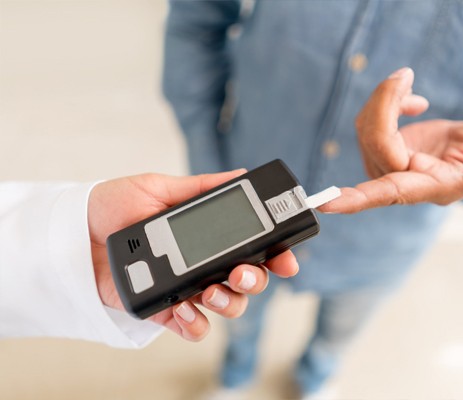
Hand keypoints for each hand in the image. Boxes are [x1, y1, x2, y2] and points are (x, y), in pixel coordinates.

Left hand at [87, 171, 298, 341]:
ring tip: (209, 291)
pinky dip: (196, 325)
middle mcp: (205, 263)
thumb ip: (200, 187)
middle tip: (241, 273)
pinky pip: (193, 327)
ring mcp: (188, 288)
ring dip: (229, 302)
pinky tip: (187, 312)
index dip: (277, 255)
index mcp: (210, 235)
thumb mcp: (159, 188)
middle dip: (256, 280)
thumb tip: (240, 174)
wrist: (73, 234)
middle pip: (250, 280)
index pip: (254, 247)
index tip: (288, 259)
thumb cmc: (114, 207)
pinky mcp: (166, 308)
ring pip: (229, 306)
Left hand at [321, 68, 462, 214]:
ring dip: (383, 99)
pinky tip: (409, 100)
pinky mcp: (383, 150)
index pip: (390, 193)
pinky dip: (385, 103)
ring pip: (365, 130)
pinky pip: (368, 123)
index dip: (358, 199)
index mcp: (430, 185)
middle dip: (384, 104)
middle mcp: (404, 179)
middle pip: (375, 142)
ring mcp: (389, 166)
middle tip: (405, 77)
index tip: (325, 204)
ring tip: (407, 84)